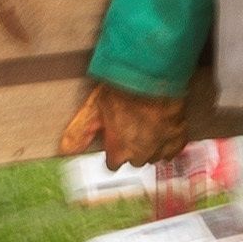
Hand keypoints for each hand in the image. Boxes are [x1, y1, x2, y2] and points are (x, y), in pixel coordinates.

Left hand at [61, 80, 192, 169]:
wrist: (152, 77)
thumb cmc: (122, 91)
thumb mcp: (94, 109)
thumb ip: (81, 132)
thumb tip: (64, 150)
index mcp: (118, 152)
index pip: (113, 164)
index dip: (113, 150)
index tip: (114, 140)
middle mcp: (140, 156)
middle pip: (134, 160)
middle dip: (132, 148)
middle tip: (131, 128)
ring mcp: (160, 147)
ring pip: (154, 156)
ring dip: (150, 146)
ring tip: (147, 128)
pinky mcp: (178, 137)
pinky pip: (174, 150)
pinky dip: (169, 144)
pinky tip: (164, 134)